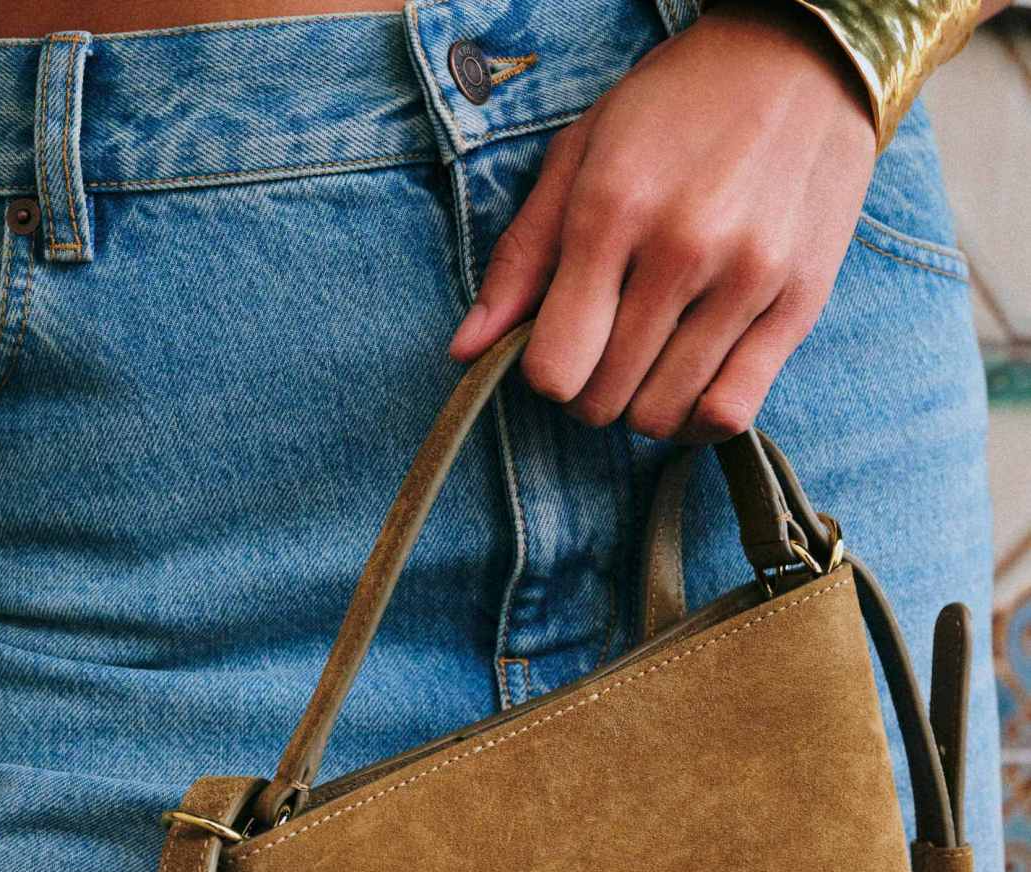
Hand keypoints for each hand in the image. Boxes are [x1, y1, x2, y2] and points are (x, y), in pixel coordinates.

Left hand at [448, 0, 877, 441]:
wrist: (800, 59)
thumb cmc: (674, 108)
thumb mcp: (580, 156)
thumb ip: (521, 256)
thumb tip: (464, 350)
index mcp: (615, 209)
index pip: (555, 367)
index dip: (546, 372)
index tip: (560, 343)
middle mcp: (683, 250)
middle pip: (604, 398)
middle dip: (590, 391)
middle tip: (606, 348)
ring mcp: (748, 280)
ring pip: (663, 414)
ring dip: (642, 406)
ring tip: (648, 361)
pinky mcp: (799, 304)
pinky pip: (731, 411)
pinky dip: (698, 419)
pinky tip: (690, 387)